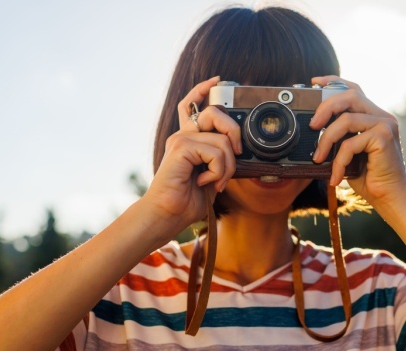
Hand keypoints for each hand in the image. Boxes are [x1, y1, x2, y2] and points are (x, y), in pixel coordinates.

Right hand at [143, 76, 241, 229]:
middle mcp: (182, 136)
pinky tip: (206, 182)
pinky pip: (216, 151)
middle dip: (234, 132)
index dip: (203, 89)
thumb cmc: (187, 200)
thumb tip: (237, 150)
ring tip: (217, 181)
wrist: (168, 215)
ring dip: (228, 166)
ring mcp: (180, 140)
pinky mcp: (181, 148)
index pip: (192, 104)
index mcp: (188, 139)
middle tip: (237, 155)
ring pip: (222, 139)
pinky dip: (219, 170)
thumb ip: (220, 158)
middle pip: (214, 112)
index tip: (217, 81)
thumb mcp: (211, 175)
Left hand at [310, 76, 405, 208]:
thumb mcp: (348, 152)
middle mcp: (383, 116)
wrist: (389, 199)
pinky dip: (338, 161)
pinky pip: (350, 143)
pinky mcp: (384, 138)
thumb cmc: (369, 177)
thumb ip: (339, 135)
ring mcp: (386, 125)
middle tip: (311, 126)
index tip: (314, 83)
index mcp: (374, 116)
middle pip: (350, 95)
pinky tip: (336, 177)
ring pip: (346, 120)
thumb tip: (313, 127)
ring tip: (318, 158)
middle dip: (326, 107)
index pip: (354, 89)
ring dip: (326, 140)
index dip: (333, 81)